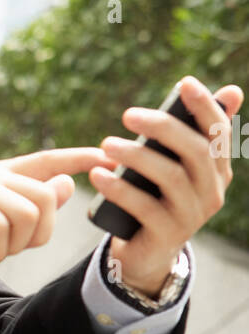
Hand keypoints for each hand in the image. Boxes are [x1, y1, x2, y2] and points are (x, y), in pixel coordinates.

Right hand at [0, 146, 111, 296]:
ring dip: (16, 243)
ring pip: (28, 212)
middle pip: (46, 195)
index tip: (106, 156)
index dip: (77, 158)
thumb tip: (68, 184)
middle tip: (13, 248)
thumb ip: (32, 209)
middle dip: (39, 232)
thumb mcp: (2, 233)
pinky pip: (1, 225)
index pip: (46, 160)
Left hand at [92, 77, 243, 296]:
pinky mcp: (168, 234)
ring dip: (136, 157)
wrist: (146, 251)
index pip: (218, 131)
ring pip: (171, 178)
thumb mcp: (174, 163)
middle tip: (128, 115)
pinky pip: (145, 208)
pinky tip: (99, 175)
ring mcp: (192, 215)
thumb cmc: (157, 196)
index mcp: (217, 169)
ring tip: (107, 144)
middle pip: (196, 151)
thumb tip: (234, 91)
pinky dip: (120, 189)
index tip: (185, 83)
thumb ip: (191, 131)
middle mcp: (211, 191)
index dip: (205, 106)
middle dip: (163, 128)